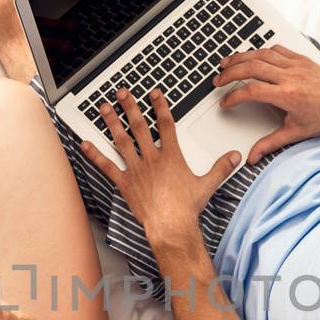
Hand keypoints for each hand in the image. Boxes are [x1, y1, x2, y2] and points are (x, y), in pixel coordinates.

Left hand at [79, 88, 239, 246]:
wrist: (171, 226)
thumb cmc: (187, 208)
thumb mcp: (208, 184)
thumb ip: (221, 168)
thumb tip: (234, 157)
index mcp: (171, 156)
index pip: (165, 124)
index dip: (160, 106)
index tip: (154, 94)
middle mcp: (152, 159)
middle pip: (139, 126)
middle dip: (130, 107)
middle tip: (123, 93)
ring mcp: (136, 170)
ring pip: (121, 141)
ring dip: (112, 122)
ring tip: (104, 108)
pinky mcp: (125, 183)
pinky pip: (107, 166)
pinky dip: (95, 155)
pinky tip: (84, 144)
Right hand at [214, 45, 319, 163]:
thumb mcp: (295, 133)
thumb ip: (270, 144)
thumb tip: (253, 157)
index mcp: (288, 95)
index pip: (252, 91)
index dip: (234, 96)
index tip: (226, 103)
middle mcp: (290, 76)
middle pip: (251, 67)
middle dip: (230, 73)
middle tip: (218, 80)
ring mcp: (296, 65)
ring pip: (261, 54)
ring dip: (241, 57)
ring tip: (227, 63)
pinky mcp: (301, 59)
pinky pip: (276, 49)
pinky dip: (261, 51)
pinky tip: (252, 56)